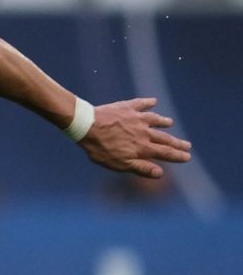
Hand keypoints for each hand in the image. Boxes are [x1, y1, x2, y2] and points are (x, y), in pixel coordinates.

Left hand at [79, 98, 193, 178]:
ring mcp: (136, 118)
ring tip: (170, 122)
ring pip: (155, 120)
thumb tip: (160, 173)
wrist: (87, 126)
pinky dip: (148, 102)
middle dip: (177, 142)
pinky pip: (141, 104)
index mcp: (142, 147)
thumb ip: (141, 167)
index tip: (187, 157)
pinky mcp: (127, 107)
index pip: (165, 153)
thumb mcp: (120, 164)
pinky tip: (153, 101)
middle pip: (164, 137)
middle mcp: (144, 132)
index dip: (177, 156)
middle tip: (188, 145)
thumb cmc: (100, 148)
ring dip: (163, 121)